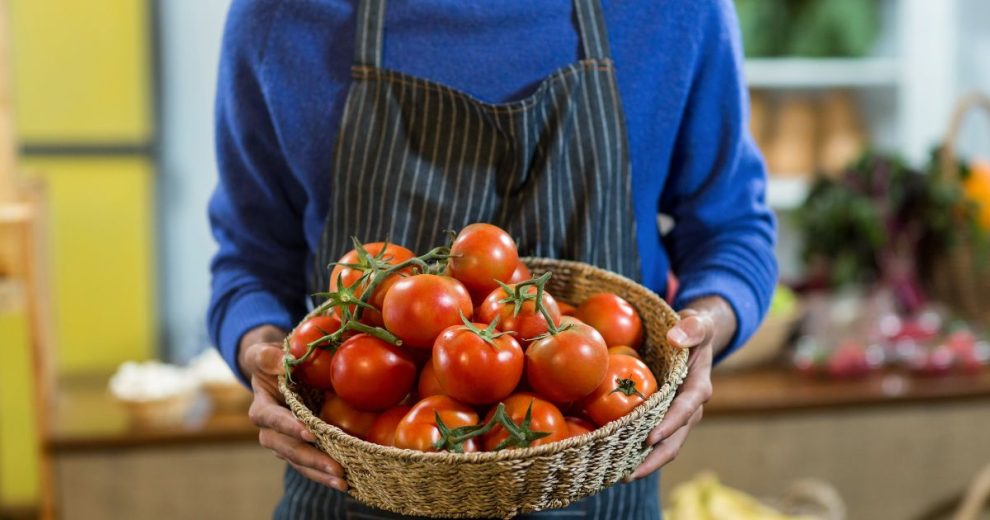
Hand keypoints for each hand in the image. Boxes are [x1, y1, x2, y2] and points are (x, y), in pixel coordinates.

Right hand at [239, 325, 347, 490]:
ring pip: (300, 462)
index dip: (289, 427)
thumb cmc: (271, 362)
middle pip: (288, 449)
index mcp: (261, 408)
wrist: (276, 374)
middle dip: (312, 459)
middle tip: (336, 468)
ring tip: (343, 482)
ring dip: (321, 473)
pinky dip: (325, 474)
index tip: (310, 434)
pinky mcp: (299, 449)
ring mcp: (285, 443)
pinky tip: (346, 482)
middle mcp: (270, 432)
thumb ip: (267, 356)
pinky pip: (310, 465)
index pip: (272, 419)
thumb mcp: (263, 353)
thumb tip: (282, 360)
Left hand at [629, 297, 734, 478]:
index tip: (650, 438)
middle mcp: (689, 407)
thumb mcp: (698, 323)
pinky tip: (615, 457)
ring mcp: (677, 415)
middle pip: (675, 440)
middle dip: (654, 459)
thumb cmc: (693, 329)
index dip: (670, 425)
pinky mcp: (663, 416)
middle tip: (628, 474)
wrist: (693, 338)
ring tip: (619, 475)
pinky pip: (652, 435)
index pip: (686, 409)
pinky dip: (637, 449)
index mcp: (698, 386)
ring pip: (665, 445)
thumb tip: (676, 337)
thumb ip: (693, 328)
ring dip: (645, 461)